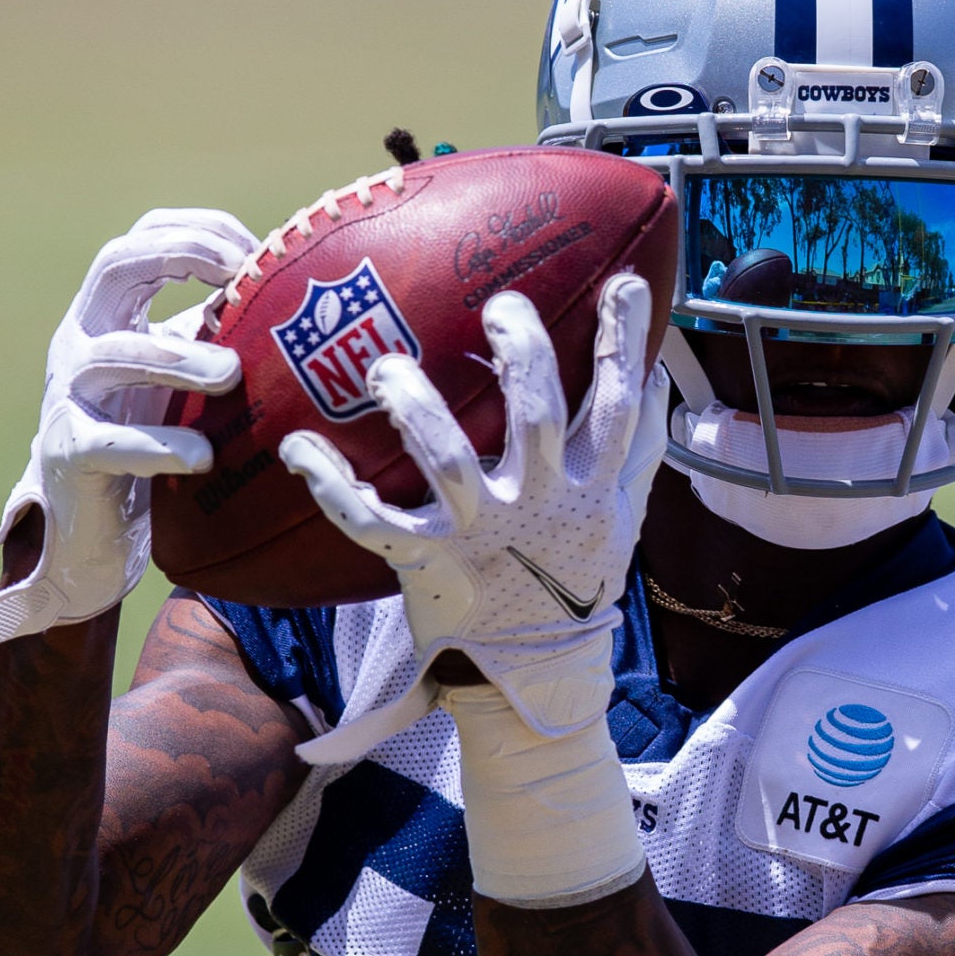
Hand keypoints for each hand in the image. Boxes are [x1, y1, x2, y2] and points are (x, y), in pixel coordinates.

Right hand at [0, 208, 258, 662]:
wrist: (89, 528)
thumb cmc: (145, 440)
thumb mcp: (179, 379)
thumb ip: (214, 338)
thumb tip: (295, 305)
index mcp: (110, 314)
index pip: (141, 240)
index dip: (194, 231)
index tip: (252, 251)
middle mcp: (81, 340)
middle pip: (115, 268)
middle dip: (177, 258)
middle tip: (236, 279)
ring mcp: (69, 395)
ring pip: (110, 353)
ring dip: (175, 355)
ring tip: (230, 373)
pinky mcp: (69, 453)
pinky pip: (108, 442)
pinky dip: (157, 446)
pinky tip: (202, 456)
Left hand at [280, 273, 666, 760]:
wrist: (535, 673)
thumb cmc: (572, 580)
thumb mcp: (620, 520)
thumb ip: (636, 451)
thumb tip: (656, 377)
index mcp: (586, 491)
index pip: (616, 409)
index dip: (622, 344)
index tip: (623, 282)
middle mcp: (537, 506)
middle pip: (535, 418)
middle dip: (521, 356)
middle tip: (501, 307)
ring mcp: (479, 535)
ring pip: (448, 461)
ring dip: (417, 409)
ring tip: (387, 368)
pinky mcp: (426, 563)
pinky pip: (371, 521)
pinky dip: (330, 487)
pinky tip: (298, 446)